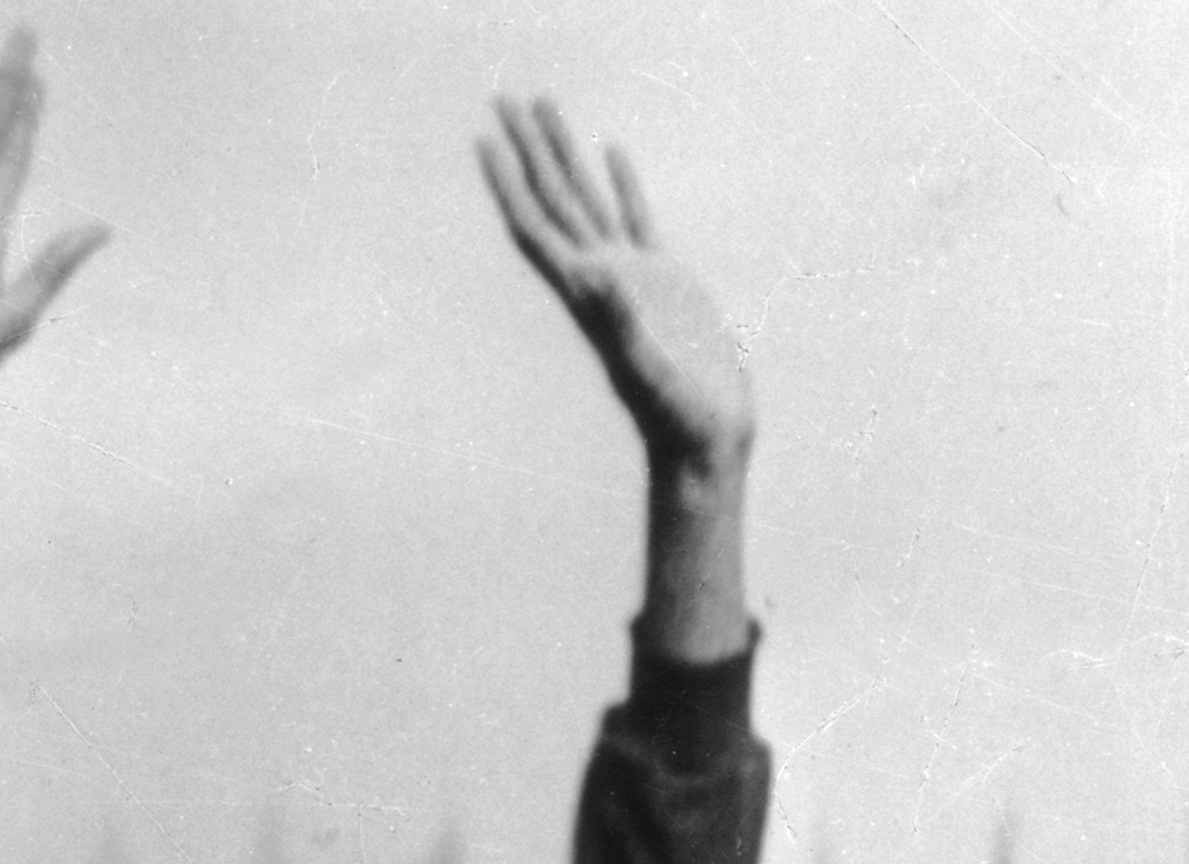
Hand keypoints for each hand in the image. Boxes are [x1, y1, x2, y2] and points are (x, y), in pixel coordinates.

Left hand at [477, 99, 754, 475]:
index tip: (485, 138)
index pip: (536, 227)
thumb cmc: (677, 419)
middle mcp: (601, 278)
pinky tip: (612, 150)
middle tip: (502, 96)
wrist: (704, 442)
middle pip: (552, 200)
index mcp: (589, 295)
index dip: (508, 184)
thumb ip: (620, 321)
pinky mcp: (666, 279)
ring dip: (563, 154)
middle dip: (526, 149)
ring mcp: (632, 276)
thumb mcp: (649, 369)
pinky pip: (636, 216)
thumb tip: (591, 272)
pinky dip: (622, 182)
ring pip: (587, 199)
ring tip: (545, 106)